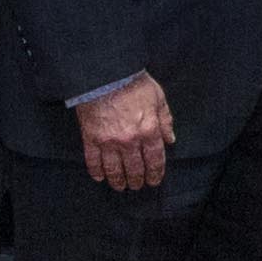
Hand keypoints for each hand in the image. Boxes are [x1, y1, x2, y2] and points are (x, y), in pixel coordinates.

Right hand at [74, 76, 177, 191]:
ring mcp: (109, 141)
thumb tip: (170, 139)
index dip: (155, 173)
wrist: (105, 74)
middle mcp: (130, 141)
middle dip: (137, 181)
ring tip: (120, 186)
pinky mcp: (91, 138)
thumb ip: (165, 120)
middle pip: (135, 168)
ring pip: (114, 169)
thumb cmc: (133, 83)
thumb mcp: (158, 97)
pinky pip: (93, 161)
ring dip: (118, 181)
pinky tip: (99, 177)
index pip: (155, 160)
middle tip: (137, 186)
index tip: (154, 181)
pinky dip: (96, 171)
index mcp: (149, 130)